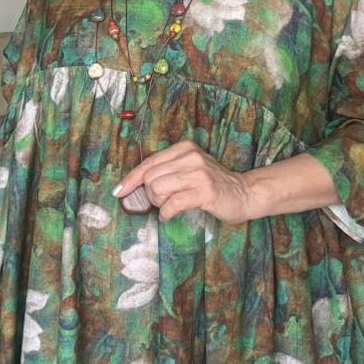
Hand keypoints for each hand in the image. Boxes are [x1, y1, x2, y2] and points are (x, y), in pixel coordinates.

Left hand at [112, 139, 257, 223]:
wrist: (244, 193)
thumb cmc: (212, 184)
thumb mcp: (189, 170)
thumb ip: (167, 172)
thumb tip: (134, 185)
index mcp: (184, 148)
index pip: (149, 163)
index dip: (131, 179)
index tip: (118, 191)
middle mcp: (190, 156)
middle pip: (151, 178)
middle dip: (150, 195)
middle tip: (161, 202)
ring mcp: (198, 173)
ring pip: (158, 189)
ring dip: (158, 203)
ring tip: (168, 206)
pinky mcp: (204, 191)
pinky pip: (172, 203)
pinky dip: (166, 212)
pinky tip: (169, 215)